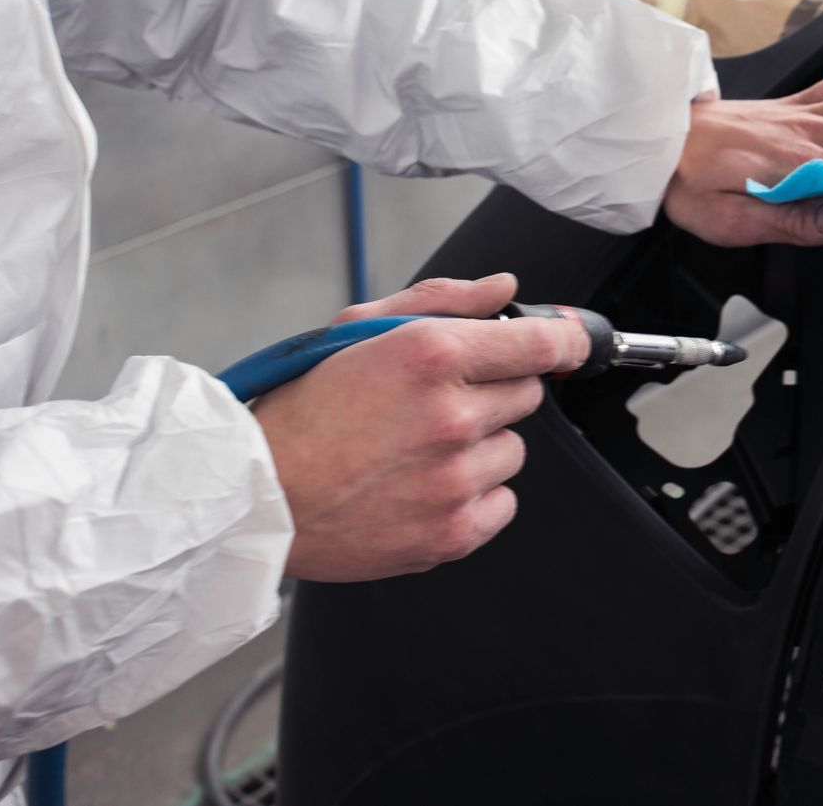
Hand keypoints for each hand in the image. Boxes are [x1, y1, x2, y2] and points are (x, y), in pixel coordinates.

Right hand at [252, 272, 585, 581]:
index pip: (540, 342)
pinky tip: (424, 486)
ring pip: (514, 450)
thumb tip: (504, 290)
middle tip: (437, 403)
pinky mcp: (452, 531)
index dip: (561, 340)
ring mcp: (455, 478)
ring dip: (481, 447)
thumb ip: (442, 300)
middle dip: (493, 391)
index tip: (566, 343)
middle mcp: (450, 416)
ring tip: (418, 449)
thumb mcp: (354, 331)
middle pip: (527, 394)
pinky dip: (475, 495)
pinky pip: (503, 502)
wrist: (256, 499)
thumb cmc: (297, 413)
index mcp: (430, 356)